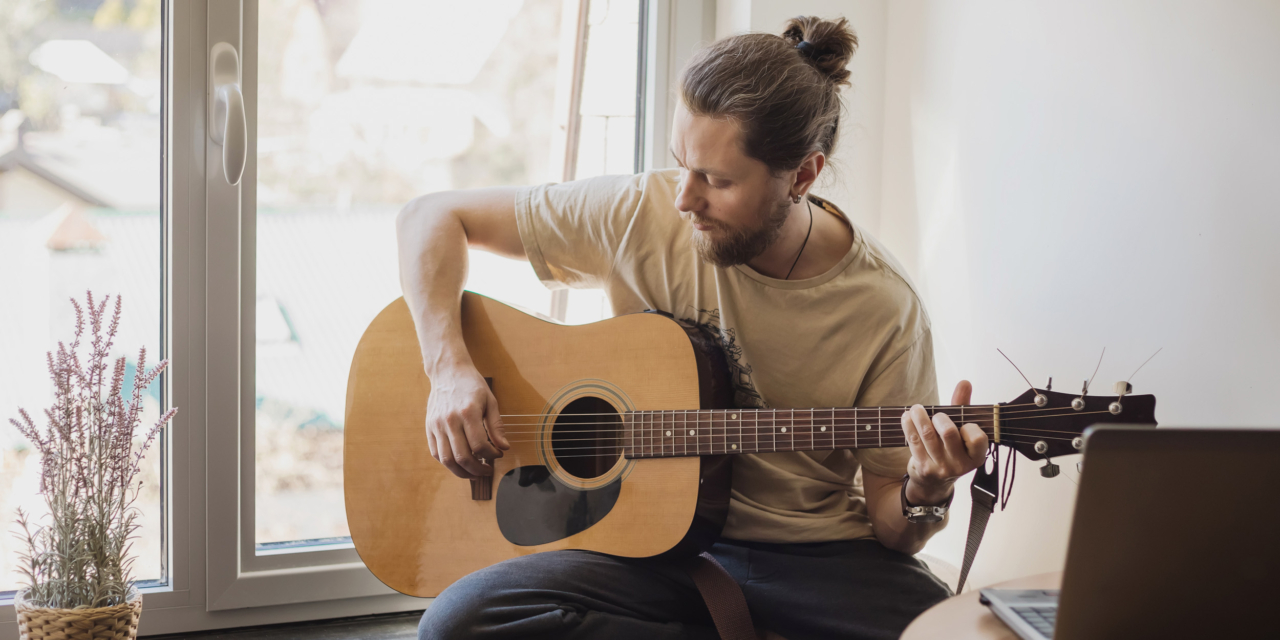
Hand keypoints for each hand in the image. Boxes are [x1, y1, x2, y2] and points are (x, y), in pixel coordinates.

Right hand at [425, 366, 509, 478]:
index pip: (480, 445)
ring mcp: (437, 425)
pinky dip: (448, 463)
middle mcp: (450, 420)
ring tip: (473, 473)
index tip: (498, 454)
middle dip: (478, 470)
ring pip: (447, 460)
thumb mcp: (490, 401)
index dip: (491, 455)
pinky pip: (436, 453)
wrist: (448, 372)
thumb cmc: (472, 385)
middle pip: (463, 457)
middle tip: (487, 471)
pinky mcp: (429, 428)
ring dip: (462, 472)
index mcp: (468, 412)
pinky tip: (459, 463)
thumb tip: (504, 447)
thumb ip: (496, 426)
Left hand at [900, 380, 988, 504]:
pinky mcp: (923, 467)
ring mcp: (941, 468)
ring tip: (916, 408)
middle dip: (940, 418)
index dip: (969, 427)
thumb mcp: (962, 432)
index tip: (963, 423)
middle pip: (949, 432)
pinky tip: (906, 417)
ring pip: (928, 435)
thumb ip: (963, 407)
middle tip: (936, 414)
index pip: (977, 438)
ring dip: (919, 417)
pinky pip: (914, 441)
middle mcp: (960, 465)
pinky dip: (908, 425)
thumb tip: (964, 382)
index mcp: (976, 456)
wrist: (935, 482)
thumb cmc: (951, 449)